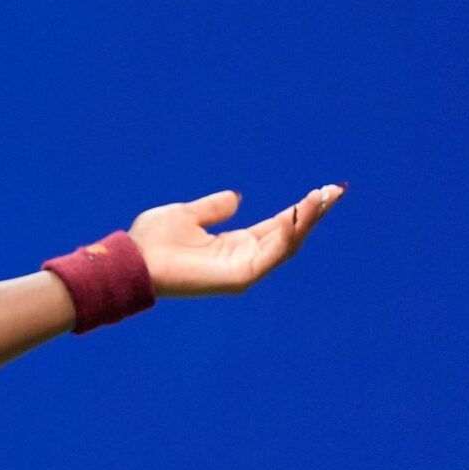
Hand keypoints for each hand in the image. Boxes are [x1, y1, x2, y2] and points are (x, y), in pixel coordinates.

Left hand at [128, 185, 344, 297]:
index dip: (300, 210)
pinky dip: (286, 235)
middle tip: (335, 191)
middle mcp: (242, 257)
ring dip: (307, 221)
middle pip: (288, 235)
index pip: (276, 226)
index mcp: (233, 244)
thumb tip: (237, 198)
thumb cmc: (152, 239)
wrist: (132, 259)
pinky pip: (271, 255)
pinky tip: (297, 215)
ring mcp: (242, 269)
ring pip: (286, 244)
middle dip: (313, 213)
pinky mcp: (238, 278)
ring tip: (324, 198)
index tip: (323, 191)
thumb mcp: (187, 214)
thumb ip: (214, 208)